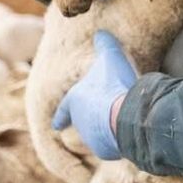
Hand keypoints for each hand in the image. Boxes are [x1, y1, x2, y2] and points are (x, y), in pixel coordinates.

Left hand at [52, 30, 136, 159]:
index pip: (64, 110)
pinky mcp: (104, 150)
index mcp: (75, 101)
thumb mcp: (110, 57)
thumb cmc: (114, 85)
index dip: (62, 115)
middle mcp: (78, 122)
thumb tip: (100, 32)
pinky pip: (110, 145)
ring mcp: (90, 138)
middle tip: (100, 115)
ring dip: (102, 129)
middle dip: (89, 119)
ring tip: (116, 122)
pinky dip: (114, 140)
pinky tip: (125, 132)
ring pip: (95, 135)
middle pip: (82, 122)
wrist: (124, 115)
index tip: (56, 124)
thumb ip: (104, 44)